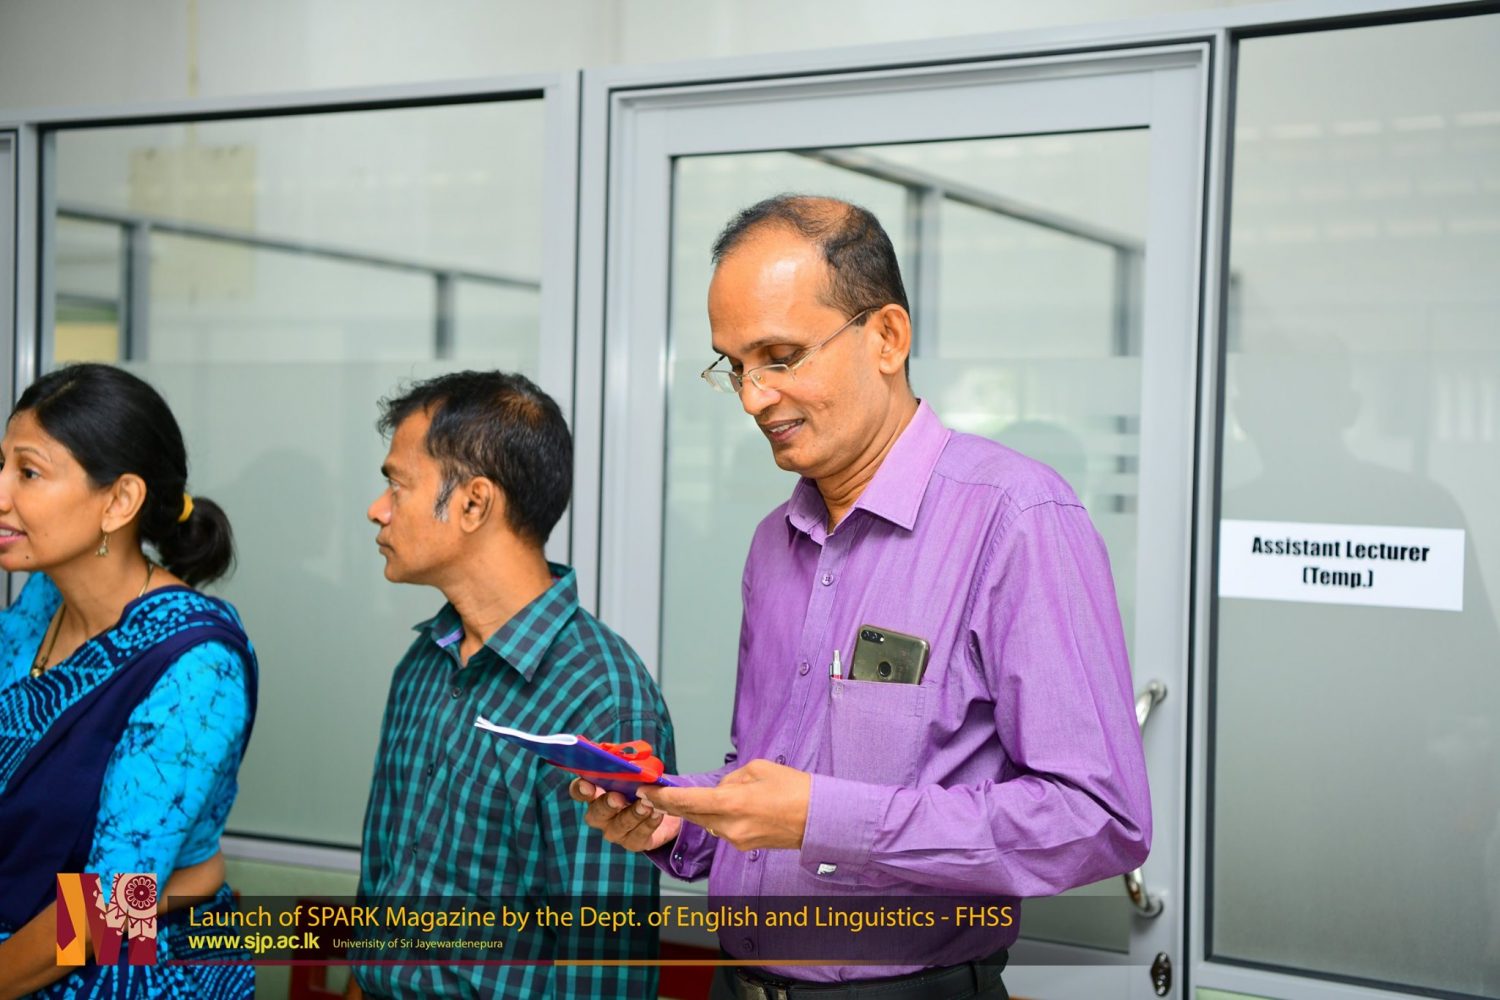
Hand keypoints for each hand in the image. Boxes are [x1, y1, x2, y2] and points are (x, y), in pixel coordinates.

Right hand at [569, 778, 681, 852]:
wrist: (667, 807)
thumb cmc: (648, 785)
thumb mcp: (642, 772)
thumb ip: (634, 768)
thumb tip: (634, 764)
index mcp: (598, 792)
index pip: (579, 791)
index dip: (580, 789)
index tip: (587, 785)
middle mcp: (601, 814)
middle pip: (595, 814)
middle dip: (606, 805)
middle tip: (617, 798)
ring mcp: (616, 831)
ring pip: (618, 826)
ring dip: (632, 814)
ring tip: (646, 804)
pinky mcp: (634, 842)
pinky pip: (637, 837)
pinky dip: (648, 824)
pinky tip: (657, 814)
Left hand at [638, 759, 810, 851]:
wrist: (820, 819)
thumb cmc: (794, 789)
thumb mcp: (758, 769)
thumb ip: (730, 780)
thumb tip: (718, 791)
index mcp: (731, 803)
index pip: (686, 801)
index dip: (662, 796)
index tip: (644, 790)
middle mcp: (729, 826)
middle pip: (691, 814)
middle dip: (674, 803)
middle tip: (654, 793)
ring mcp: (736, 839)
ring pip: (707, 821)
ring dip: (702, 809)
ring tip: (712, 794)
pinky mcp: (744, 846)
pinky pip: (722, 828)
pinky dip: (720, 817)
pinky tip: (734, 807)